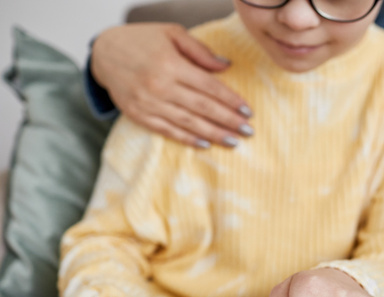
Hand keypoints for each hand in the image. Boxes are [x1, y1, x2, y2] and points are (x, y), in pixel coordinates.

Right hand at [91, 23, 253, 146]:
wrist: (103, 53)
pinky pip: (168, 131)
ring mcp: (148, 103)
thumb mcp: (171, 34)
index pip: (209, 87)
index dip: (231, 100)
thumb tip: (227, 66)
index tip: (248, 111)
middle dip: (228, 121)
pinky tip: (205, 144)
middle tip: (248, 131)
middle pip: (202, 107)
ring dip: (213, 134)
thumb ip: (200, 51)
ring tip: (234, 141)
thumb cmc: (141, 40)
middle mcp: (160, 86)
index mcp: (171, 64)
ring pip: (188, 123)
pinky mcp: (139, 115)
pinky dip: (187, 139)